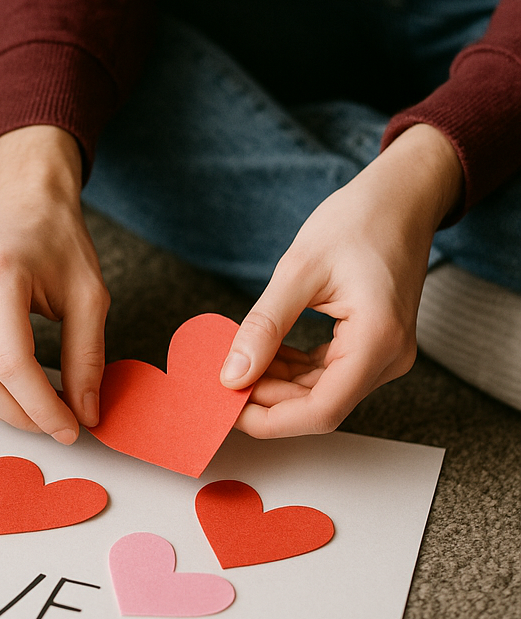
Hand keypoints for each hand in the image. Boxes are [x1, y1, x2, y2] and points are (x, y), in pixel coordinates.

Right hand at [0, 126, 109, 441]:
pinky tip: (15, 387)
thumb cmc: (55, 237)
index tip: (72, 428)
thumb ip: (87, 356)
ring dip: (0, 409)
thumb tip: (86, 413)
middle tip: (57, 424)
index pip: (12, 364)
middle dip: (19, 416)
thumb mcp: (89, 293)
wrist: (18, 198)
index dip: (43, 407)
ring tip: (40, 407)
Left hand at [221, 124, 463, 436]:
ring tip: (235, 362)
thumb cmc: (358, 221)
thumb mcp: (300, 269)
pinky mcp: (376, 344)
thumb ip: (266, 325)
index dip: (269, 419)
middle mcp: (390, 357)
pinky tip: (265, 351)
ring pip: (323, 392)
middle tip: (219, 382)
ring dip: (278, 385)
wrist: (400, 199)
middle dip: (266, 400)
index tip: (226, 408)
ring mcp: (386, 354)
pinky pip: (331, 373)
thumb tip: (232, 374)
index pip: (321, 411)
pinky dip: (295, 370)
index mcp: (378, 341)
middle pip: (320, 406)